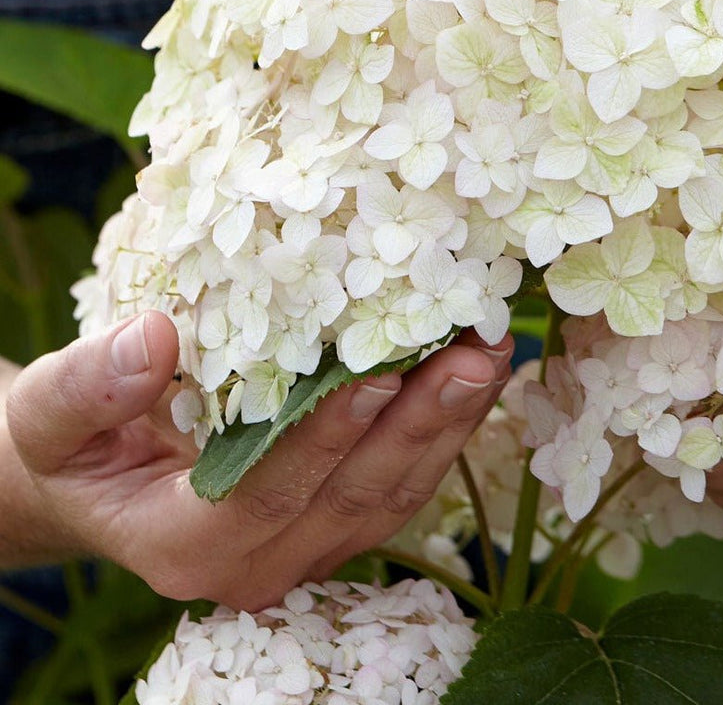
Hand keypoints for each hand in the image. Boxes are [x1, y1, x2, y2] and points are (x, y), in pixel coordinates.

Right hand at [5, 314, 510, 607]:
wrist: (97, 479)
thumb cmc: (74, 444)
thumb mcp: (50, 414)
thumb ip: (87, 387)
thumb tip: (152, 338)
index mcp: (184, 545)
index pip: (267, 493)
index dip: (325, 437)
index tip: (380, 372)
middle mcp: (255, 565)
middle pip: (352, 498)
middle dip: (420, 423)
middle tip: (474, 354)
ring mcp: (305, 550)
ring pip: (392, 497)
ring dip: (449, 424)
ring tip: (492, 353)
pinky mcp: (335, 524)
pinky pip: (400, 486)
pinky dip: (442, 431)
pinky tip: (475, 376)